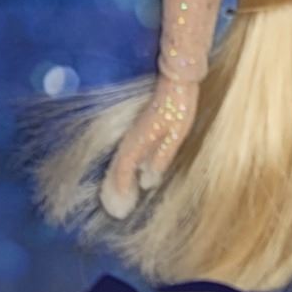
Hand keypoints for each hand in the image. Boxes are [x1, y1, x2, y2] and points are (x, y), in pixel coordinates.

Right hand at [99, 75, 199, 219]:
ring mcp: (133, 133)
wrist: (176, 82)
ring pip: (120, 160)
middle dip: (114, 187)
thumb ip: (160, 158)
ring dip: (116, 178)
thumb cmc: (177, 109)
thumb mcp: (174, 137)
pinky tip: (131, 173)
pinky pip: (126, 152)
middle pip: (117, 167)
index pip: (123, 169)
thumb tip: (148, 181)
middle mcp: (130, 139)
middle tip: (114, 210)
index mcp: (138, 142)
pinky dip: (124, 166)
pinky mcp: (139, 129)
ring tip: (116, 196)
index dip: (120, 188)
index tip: (118, 207)